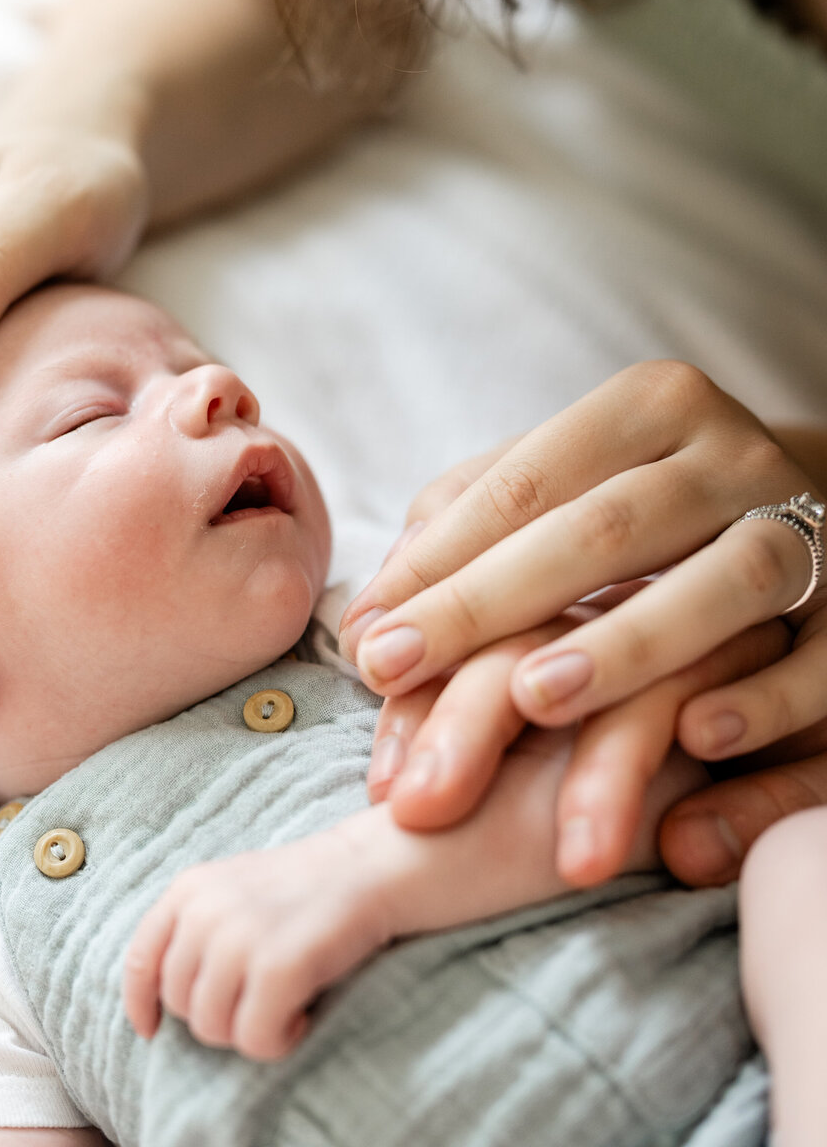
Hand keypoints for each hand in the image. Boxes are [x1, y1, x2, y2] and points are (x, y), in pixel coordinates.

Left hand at [122, 826, 396, 1059]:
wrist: (372, 868)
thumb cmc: (305, 889)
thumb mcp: (233, 890)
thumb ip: (195, 929)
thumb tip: (158, 1000)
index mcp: (188, 889)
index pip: (141, 960)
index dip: (142, 1005)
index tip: (153, 1031)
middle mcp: (204, 911)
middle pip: (181, 1005)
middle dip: (218, 1016)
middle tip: (262, 1000)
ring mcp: (239, 938)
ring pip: (213, 1028)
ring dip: (249, 1030)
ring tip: (285, 1004)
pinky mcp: (278, 966)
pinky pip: (254, 1039)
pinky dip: (278, 1041)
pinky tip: (302, 1017)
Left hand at [340, 364, 826, 878]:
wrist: (814, 520)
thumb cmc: (645, 518)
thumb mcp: (561, 493)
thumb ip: (462, 532)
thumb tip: (366, 621)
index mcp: (652, 410)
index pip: (529, 480)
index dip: (443, 562)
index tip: (366, 642)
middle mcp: (738, 458)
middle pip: (608, 527)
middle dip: (493, 605)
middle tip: (400, 671)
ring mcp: (815, 531)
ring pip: (730, 580)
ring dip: (630, 641)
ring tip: (536, 697)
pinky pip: (826, 663)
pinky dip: (769, 704)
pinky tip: (698, 737)